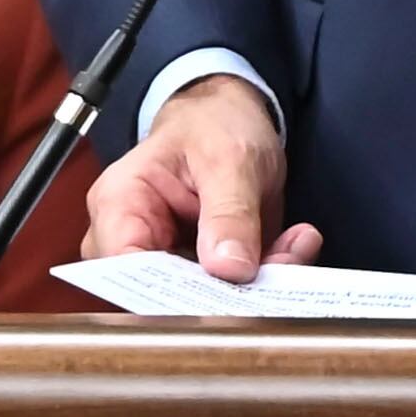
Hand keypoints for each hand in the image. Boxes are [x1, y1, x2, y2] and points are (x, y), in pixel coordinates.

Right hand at [84, 71, 327, 280]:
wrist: (232, 116)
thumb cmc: (213, 123)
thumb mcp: (228, 158)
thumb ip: (229, 212)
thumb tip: (229, 268)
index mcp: (119, 204)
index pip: (127, 273)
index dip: (171, 296)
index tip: (225, 297)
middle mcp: (135, 239)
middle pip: (169, 295)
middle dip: (231, 290)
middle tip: (281, 266)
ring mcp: (169, 259)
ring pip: (209, 300)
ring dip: (259, 282)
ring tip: (294, 246)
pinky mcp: (203, 269)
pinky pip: (235, 290)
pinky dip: (271, 272)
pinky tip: (296, 243)